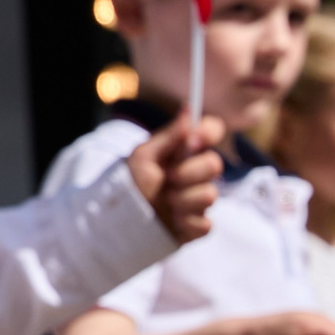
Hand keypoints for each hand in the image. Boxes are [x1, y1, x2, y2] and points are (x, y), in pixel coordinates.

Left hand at [124, 111, 225, 243]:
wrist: (119, 222)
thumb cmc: (129, 186)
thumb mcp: (142, 157)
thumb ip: (168, 136)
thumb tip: (188, 109)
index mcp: (183, 152)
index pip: (212, 131)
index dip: (208, 133)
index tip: (192, 142)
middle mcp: (196, 173)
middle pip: (215, 164)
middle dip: (188, 173)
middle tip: (168, 178)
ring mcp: (198, 199)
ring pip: (210, 195)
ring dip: (181, 200)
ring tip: (164, 202)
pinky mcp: (198, 225)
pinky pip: (205, 223)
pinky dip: (184, 223)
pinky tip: (171, 221)